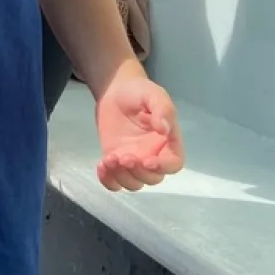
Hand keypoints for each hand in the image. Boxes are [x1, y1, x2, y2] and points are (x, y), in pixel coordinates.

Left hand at [94, 73, 184, 191]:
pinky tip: (101, 165)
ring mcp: (134, 161)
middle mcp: (153, 156)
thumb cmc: (138, 92)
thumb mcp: (153, 94)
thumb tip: (165, 129)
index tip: (147, 160)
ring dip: (122, 177)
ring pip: (134, 183)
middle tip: (123, 157)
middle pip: (152, 178)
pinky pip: (115, 182)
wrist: (114, 91)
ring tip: (109, 159)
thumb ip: (162, 110)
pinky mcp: (116, 161)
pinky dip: (108, 181)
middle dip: (138, 172)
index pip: (173, 164)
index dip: (163, 167)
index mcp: (168, 143)